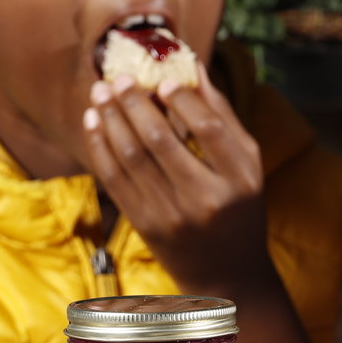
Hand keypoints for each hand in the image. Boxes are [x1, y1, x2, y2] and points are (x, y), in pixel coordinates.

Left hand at [83, 59, 271, 294]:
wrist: (226, 275)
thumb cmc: (239, 209)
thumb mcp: (247, 166)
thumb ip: (223, 117)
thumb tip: (192, 68)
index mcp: (239, 180)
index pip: (209, 129)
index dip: (183, 99)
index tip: (162, 78)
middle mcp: (206, 199)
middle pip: (161, 140)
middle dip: (134, 103)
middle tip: (118, 78)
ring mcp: (172, 216)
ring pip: (131, 157)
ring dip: (111, 119)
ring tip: (100, 92)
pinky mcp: (145, 226)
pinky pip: (115, 179)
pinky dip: (100, 147)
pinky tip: (94, 123)